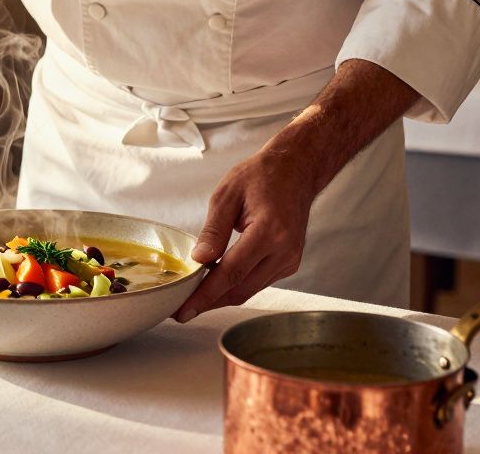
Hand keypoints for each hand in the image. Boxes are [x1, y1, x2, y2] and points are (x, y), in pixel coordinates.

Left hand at [173, 148, 316, 322]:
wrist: (296, 170)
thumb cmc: (262, 176)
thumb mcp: (227, 195)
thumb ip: (213, 231)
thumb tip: (198, 260)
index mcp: (269, 232)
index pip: (231, 272)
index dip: (206, 294)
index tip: (185, 309)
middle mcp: (284, 251)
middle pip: (241, 289)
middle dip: (210, 302)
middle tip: (182, 309)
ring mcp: (290, 259)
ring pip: (250, 289)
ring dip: (222, 296)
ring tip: (195, 298)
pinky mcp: (290, 263)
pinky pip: (259, 282)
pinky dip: (238, 285)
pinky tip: (218, 283)